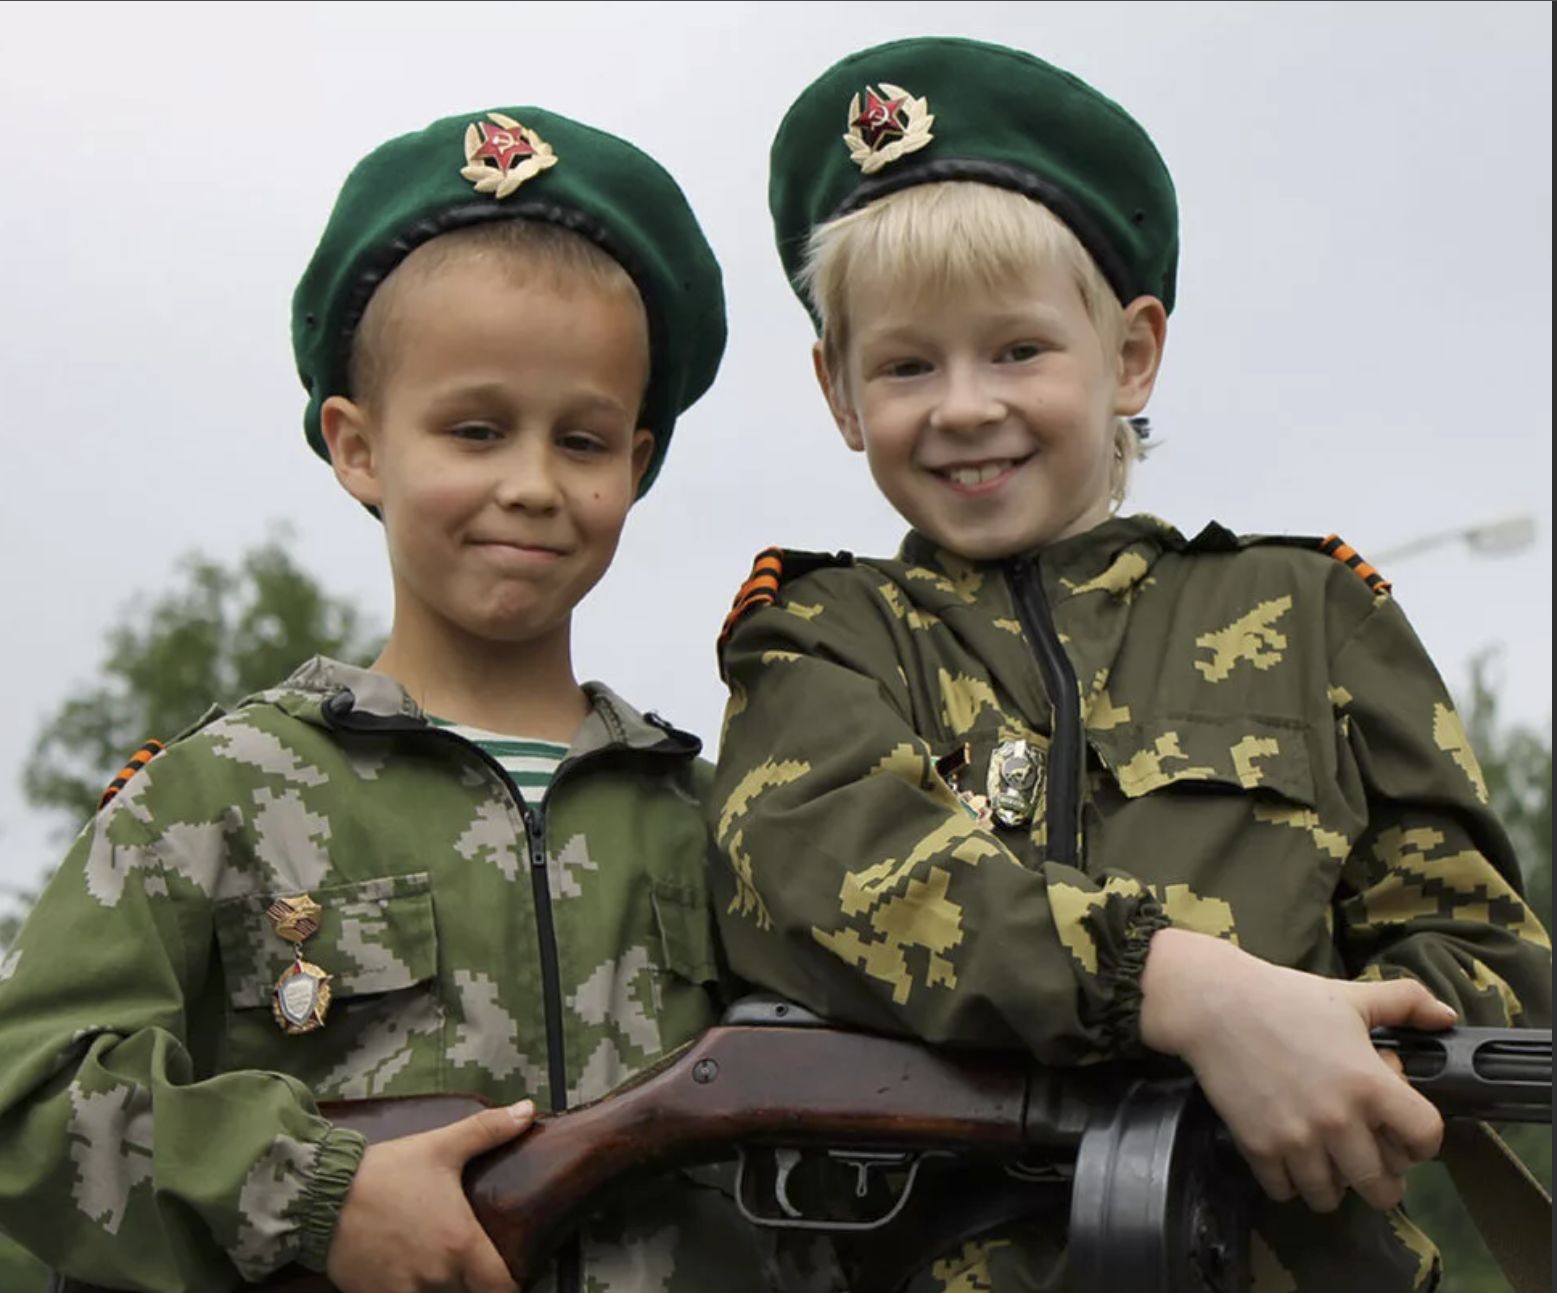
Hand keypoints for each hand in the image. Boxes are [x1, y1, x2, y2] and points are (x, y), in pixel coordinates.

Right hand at [326, 1099, 536, 1292]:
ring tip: (431, 1258)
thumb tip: (529, 1109)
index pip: (501, 1289)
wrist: (322, 1194)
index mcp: (460, 1244)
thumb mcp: (442, 1146)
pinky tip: (402, 1268)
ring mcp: (403, 1292)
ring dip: (438, 1285)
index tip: (504, 1269)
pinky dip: (406, 1289)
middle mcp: (436, 1277)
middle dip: (469, 1279)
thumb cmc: (388, 1171)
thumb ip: (488, 1130)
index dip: (508, 1283)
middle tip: (465, 1257)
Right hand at [1139, 929, 1453, 1213]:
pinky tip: (1286, 1154)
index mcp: (1370, 1084)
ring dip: (1332, 1183)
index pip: (1426, 1139)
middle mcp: (1339, 1121)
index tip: (1403, 1133)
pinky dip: (1288, 1181)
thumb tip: (1449, 1017)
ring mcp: (1297, 1140)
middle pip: (1382, 1189)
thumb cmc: (1285, 997)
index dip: (1421, 1140)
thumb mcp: (1350, 995)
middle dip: (1380, 1177)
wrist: (1213, 1004)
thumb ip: (1406, 1002)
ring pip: (1331, 1198)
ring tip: (1323, 1158)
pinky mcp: (1258, 1149)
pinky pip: (1285, 1192)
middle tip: (1363, 1155)